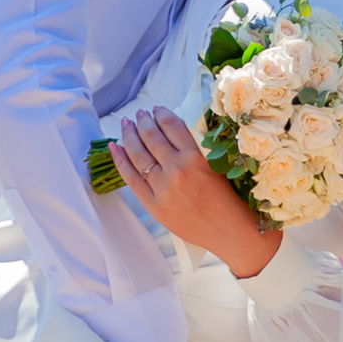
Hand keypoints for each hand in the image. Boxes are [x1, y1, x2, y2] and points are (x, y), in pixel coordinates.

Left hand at [108, 107, 279, 278]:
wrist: (228, 231)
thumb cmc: (228, 198)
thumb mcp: (217, 165)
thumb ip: (195, 149)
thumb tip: (172, 131)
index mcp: (196, 157)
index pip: (172, 126)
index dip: (162, 114)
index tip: (157, 109)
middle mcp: (177, 170)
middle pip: (152, 137)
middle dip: (143, 121)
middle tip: (140, 114)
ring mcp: (162, 188)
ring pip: (138, 154)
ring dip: (130, 134)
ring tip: (126, 124)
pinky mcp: (153, 204)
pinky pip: (131, 177)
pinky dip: (120, 160)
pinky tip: (114, 146)